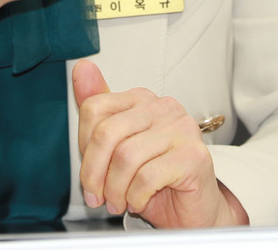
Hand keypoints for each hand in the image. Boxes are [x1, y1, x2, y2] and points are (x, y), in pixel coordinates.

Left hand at [72, 59, 247, 227]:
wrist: (194, 209)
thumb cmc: (156, 179)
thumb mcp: (118, 148)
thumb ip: (97, 111)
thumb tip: (82, 67)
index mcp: (141, 99)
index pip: (94, 108)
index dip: (84, 146)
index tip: (89, 173)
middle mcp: (163, 107)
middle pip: (107, 132)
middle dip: (94, 172)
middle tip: (97, 196)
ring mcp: (181, 128)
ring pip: (126, 157)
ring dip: (115, 190)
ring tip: (119, 202)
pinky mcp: (194, 155)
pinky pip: (147, 176)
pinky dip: (136, 196)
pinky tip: (139, 201)